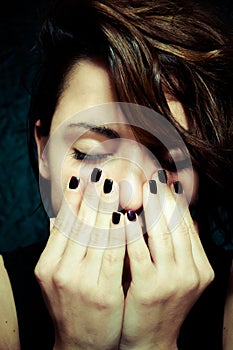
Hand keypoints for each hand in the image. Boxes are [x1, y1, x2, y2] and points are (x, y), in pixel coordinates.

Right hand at [35, 172, 124, 349]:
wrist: (80, 345)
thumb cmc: (71, 305)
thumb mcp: (56, 277)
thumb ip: (59, 247)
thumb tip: (60, 216)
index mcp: (48, 265)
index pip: (63, 224)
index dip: (73, 199)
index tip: (83, 178)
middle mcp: (60, 272)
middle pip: (79, 225)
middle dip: (92, 197)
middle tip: (103, 174)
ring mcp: (81, 283)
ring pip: (96, 235)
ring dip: (107, 208)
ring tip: (115, 186)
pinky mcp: (103, 292)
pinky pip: (113, 254)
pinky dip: (119, 233)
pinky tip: (126, 215)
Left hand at [120, 173, 214, 349]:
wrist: (151, 341)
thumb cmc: (161, 303)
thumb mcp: (178, 276)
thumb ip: (183, 247)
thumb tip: (186, 216)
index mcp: (200, 266)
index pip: (187, 223)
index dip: (174, 199)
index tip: (163, 179)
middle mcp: (192, 271)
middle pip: (176, 222)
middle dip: (161, 196)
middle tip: (149, 174)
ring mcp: (173, 280)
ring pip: (160, 232)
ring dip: (146, 206)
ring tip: (135, 185)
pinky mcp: (150, 287)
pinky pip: (139, 250)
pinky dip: (130, 230)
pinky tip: (120, 213)